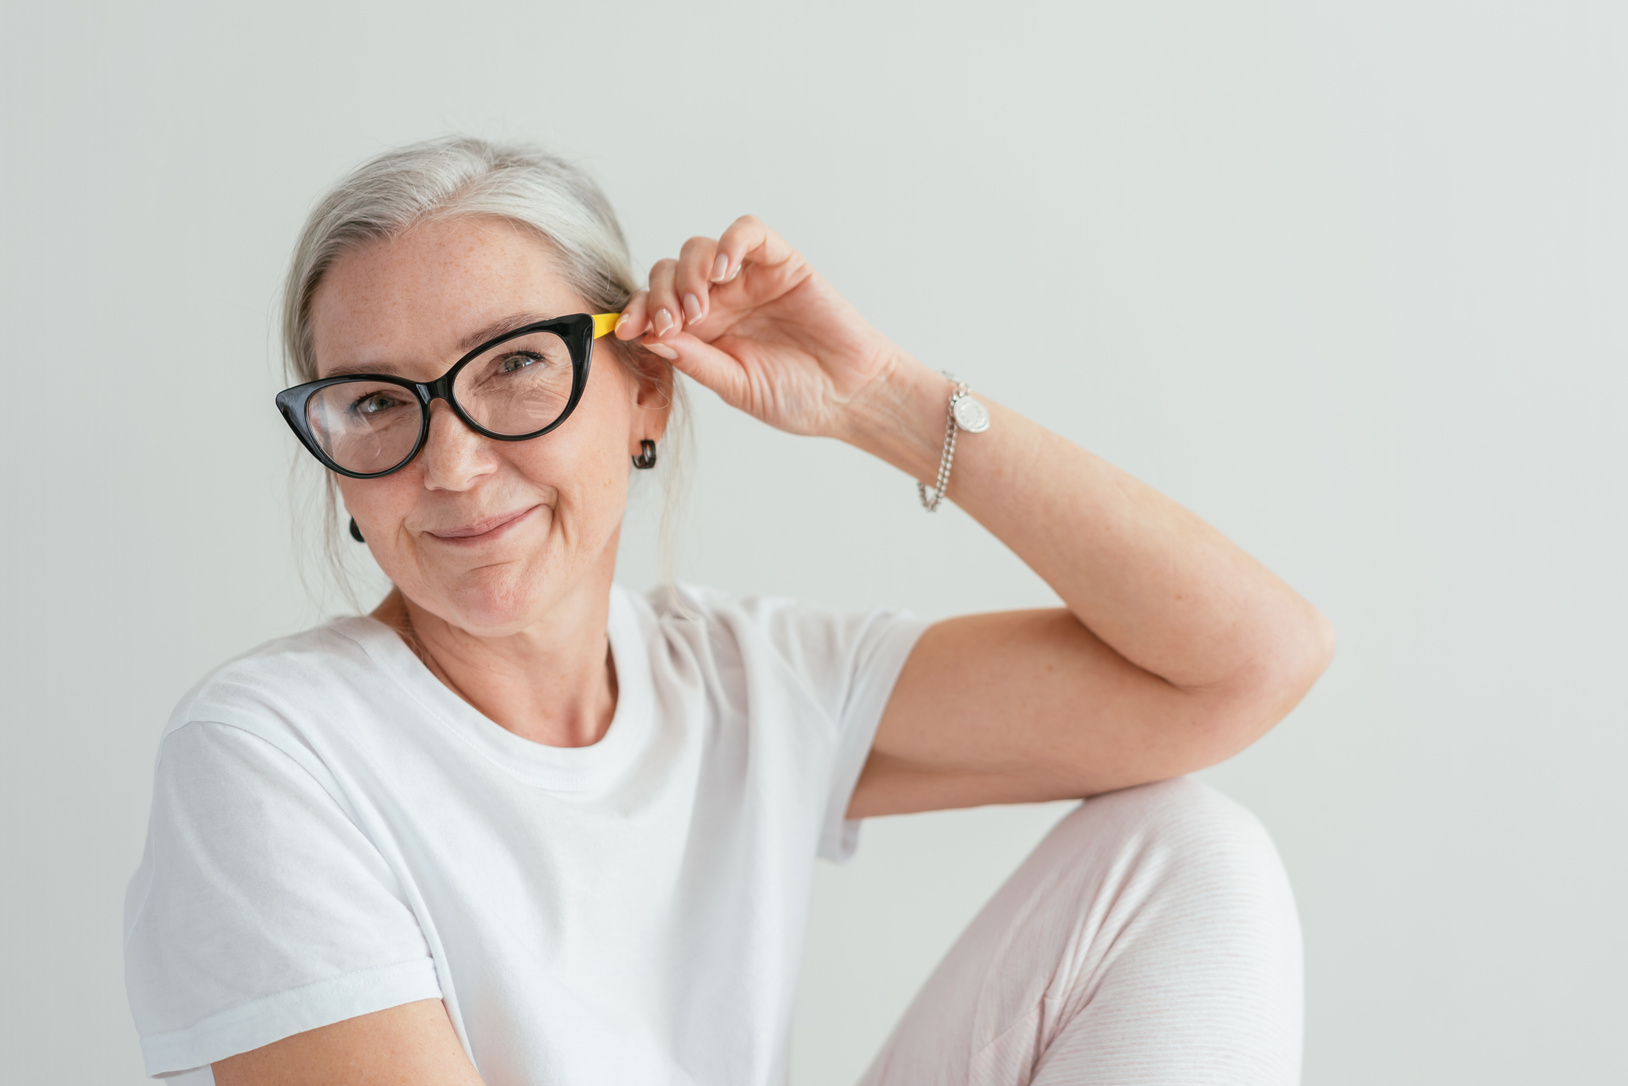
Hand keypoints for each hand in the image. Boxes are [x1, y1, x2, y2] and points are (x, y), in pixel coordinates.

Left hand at [614, 216, 901, 438]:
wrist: (850, 396)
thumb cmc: (796, 397)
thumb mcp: (735, 386)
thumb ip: (695, 361)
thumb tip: (649, 339)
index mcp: (701, 332)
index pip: (655, 306)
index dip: (637, 311)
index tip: (627, 330)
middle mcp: (720, 300)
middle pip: (668, 272)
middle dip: (660, 295)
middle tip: (673, 324)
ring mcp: (748, 279)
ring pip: (699, 249)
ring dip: (689, 274)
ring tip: (701, 308)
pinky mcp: (781, 262)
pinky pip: (748, 232)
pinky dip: (730, 243)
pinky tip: (725, 271)